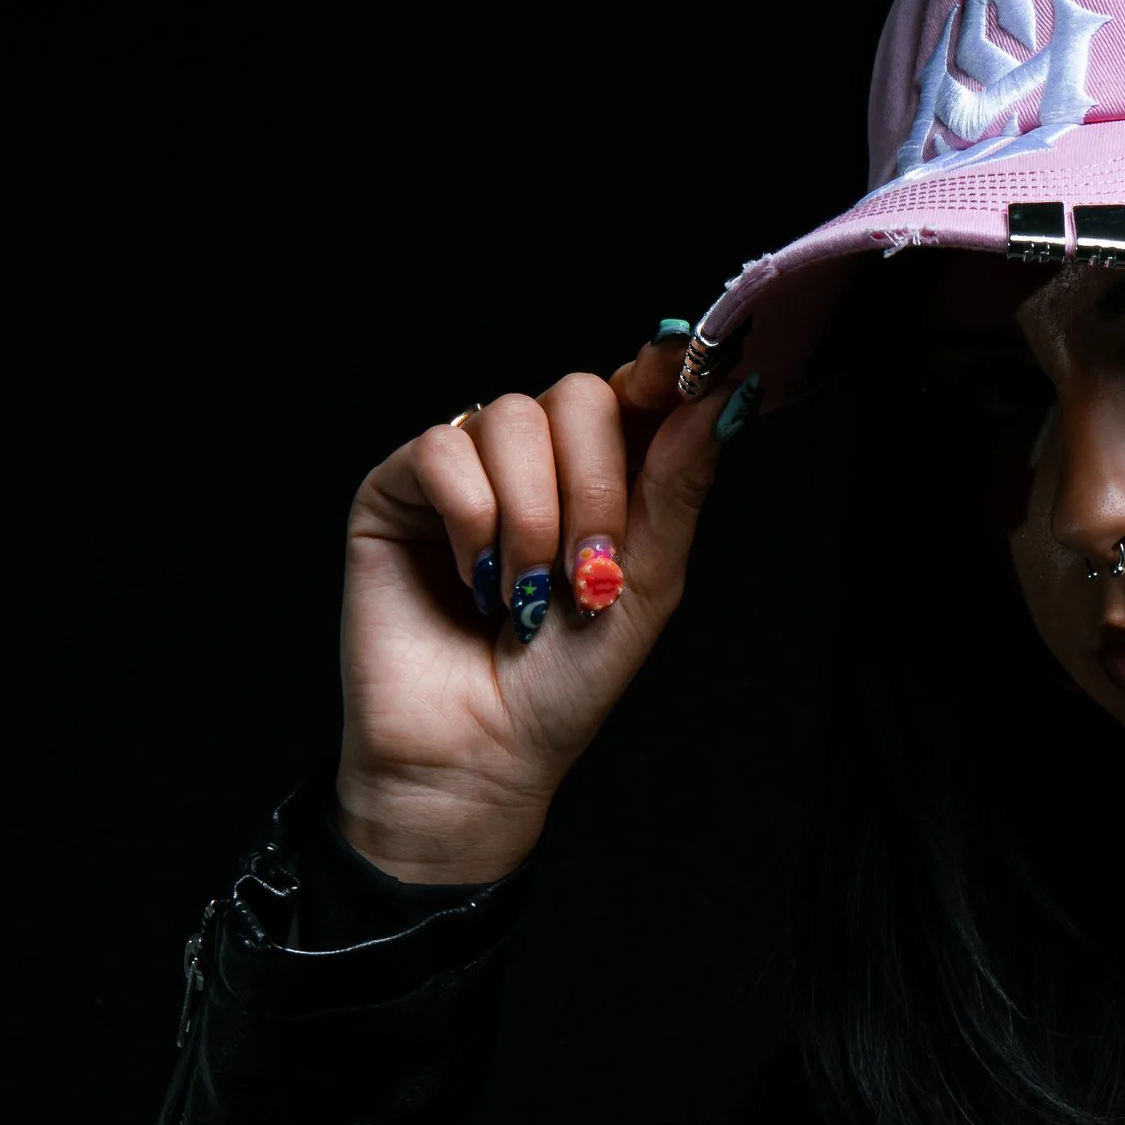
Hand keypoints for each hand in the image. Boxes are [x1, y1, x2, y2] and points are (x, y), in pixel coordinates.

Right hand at [333, 335, 726, 883]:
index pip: (634, 391)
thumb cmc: (563, 686)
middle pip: (578, 394)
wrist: (480, 755)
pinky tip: (474, 578)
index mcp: (601, 476)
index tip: (690, 368)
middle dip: (595, 486)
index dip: (662, 372)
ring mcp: (465, 470)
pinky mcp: (398, 490)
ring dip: (533, 516)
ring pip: (511, 417)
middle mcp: (534, 462)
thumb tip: (726, 393)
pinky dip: (472, 517)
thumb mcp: (646, 584)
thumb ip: (679, 485)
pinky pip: (443, 448)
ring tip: (525, 594)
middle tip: (589, 571)